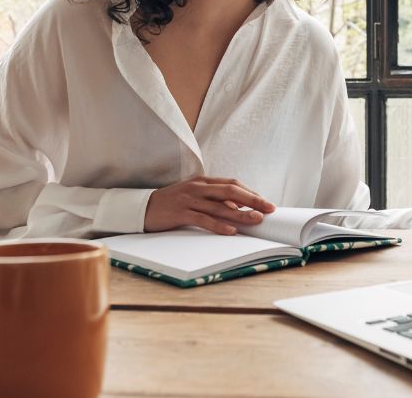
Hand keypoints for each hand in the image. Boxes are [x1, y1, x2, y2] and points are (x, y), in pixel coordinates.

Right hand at [144, 177, 275, 234]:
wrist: (143, 207)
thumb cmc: (172, 203)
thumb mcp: (194, 196)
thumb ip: (213, 199)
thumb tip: (237, 207)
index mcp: (203, 181)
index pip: (232, 183)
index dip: (251, 192)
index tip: (266, 202)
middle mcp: (198, 188)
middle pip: (231, 191)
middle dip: (253, 200)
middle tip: (269, 209)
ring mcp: (189, 200)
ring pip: (220, 206)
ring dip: (240, 214)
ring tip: (256, 220)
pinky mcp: (180, 213)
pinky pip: (203, 219)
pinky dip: (218, 225)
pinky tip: (231, 230)